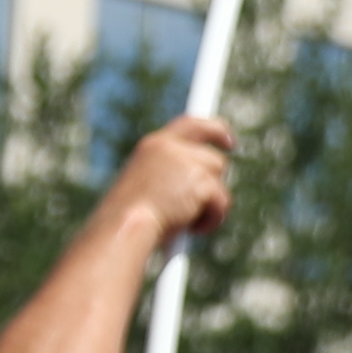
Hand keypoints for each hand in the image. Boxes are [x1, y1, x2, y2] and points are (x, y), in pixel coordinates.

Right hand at [106, 115, 234, 244]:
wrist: (124, 227)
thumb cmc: (128, 218)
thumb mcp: (144, 188)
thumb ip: (168, 177)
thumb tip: (197, 186)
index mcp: (154, 146)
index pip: (190, 124)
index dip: (213, 129)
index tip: (227, 139)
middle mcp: (171, 148)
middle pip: (213, 158)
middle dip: (217, 179)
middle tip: (217, 195)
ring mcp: (188, 163)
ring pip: (218, 182)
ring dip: (208, 204)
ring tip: (184, 220)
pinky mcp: (201, 182)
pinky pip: (221, 202)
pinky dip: (211, 219)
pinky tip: (189, 228)